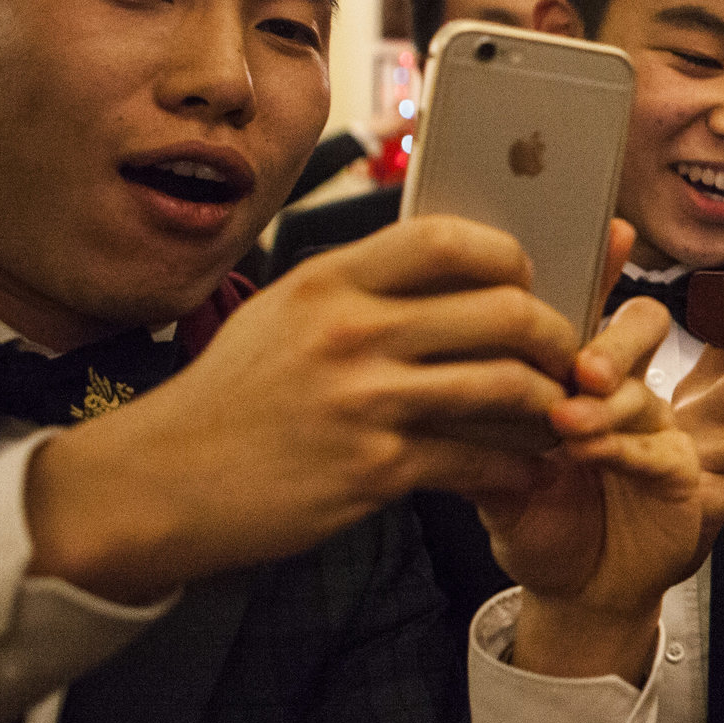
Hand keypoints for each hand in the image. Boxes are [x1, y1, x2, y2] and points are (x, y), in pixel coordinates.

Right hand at [27, 215, 590, 604]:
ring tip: (561, 414)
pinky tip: (527, 470)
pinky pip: (481, 460)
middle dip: (557, 336)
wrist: (156, 484)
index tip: (528, 284)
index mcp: (331, 280)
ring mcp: (364, 400)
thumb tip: (452, 265)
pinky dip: (519, 467)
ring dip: (552, 403)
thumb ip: (362, 288)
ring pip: (508, 384)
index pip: (452, 238)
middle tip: (567, 357)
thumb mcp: (284, 315)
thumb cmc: (234, 398)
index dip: (512, 258)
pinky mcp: (373, 469)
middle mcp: (350, 331)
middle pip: (505, 309)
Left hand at [482, 223, 702, 683]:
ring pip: (645, 388)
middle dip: (611, 338)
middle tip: (577, 365)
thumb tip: (424, 371)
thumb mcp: (487, 470)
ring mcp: (657, 425)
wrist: (575, 591)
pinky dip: (624, 446)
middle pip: (640, 326)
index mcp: (575, 370)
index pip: (587, 303)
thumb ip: (471, 424)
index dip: (600, 263)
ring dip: (609, 399)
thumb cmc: (534, 518)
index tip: (601, 230)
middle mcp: (622, 387)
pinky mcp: (681, 473)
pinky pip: (660, 448)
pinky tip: (592, 453)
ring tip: (569, 421)